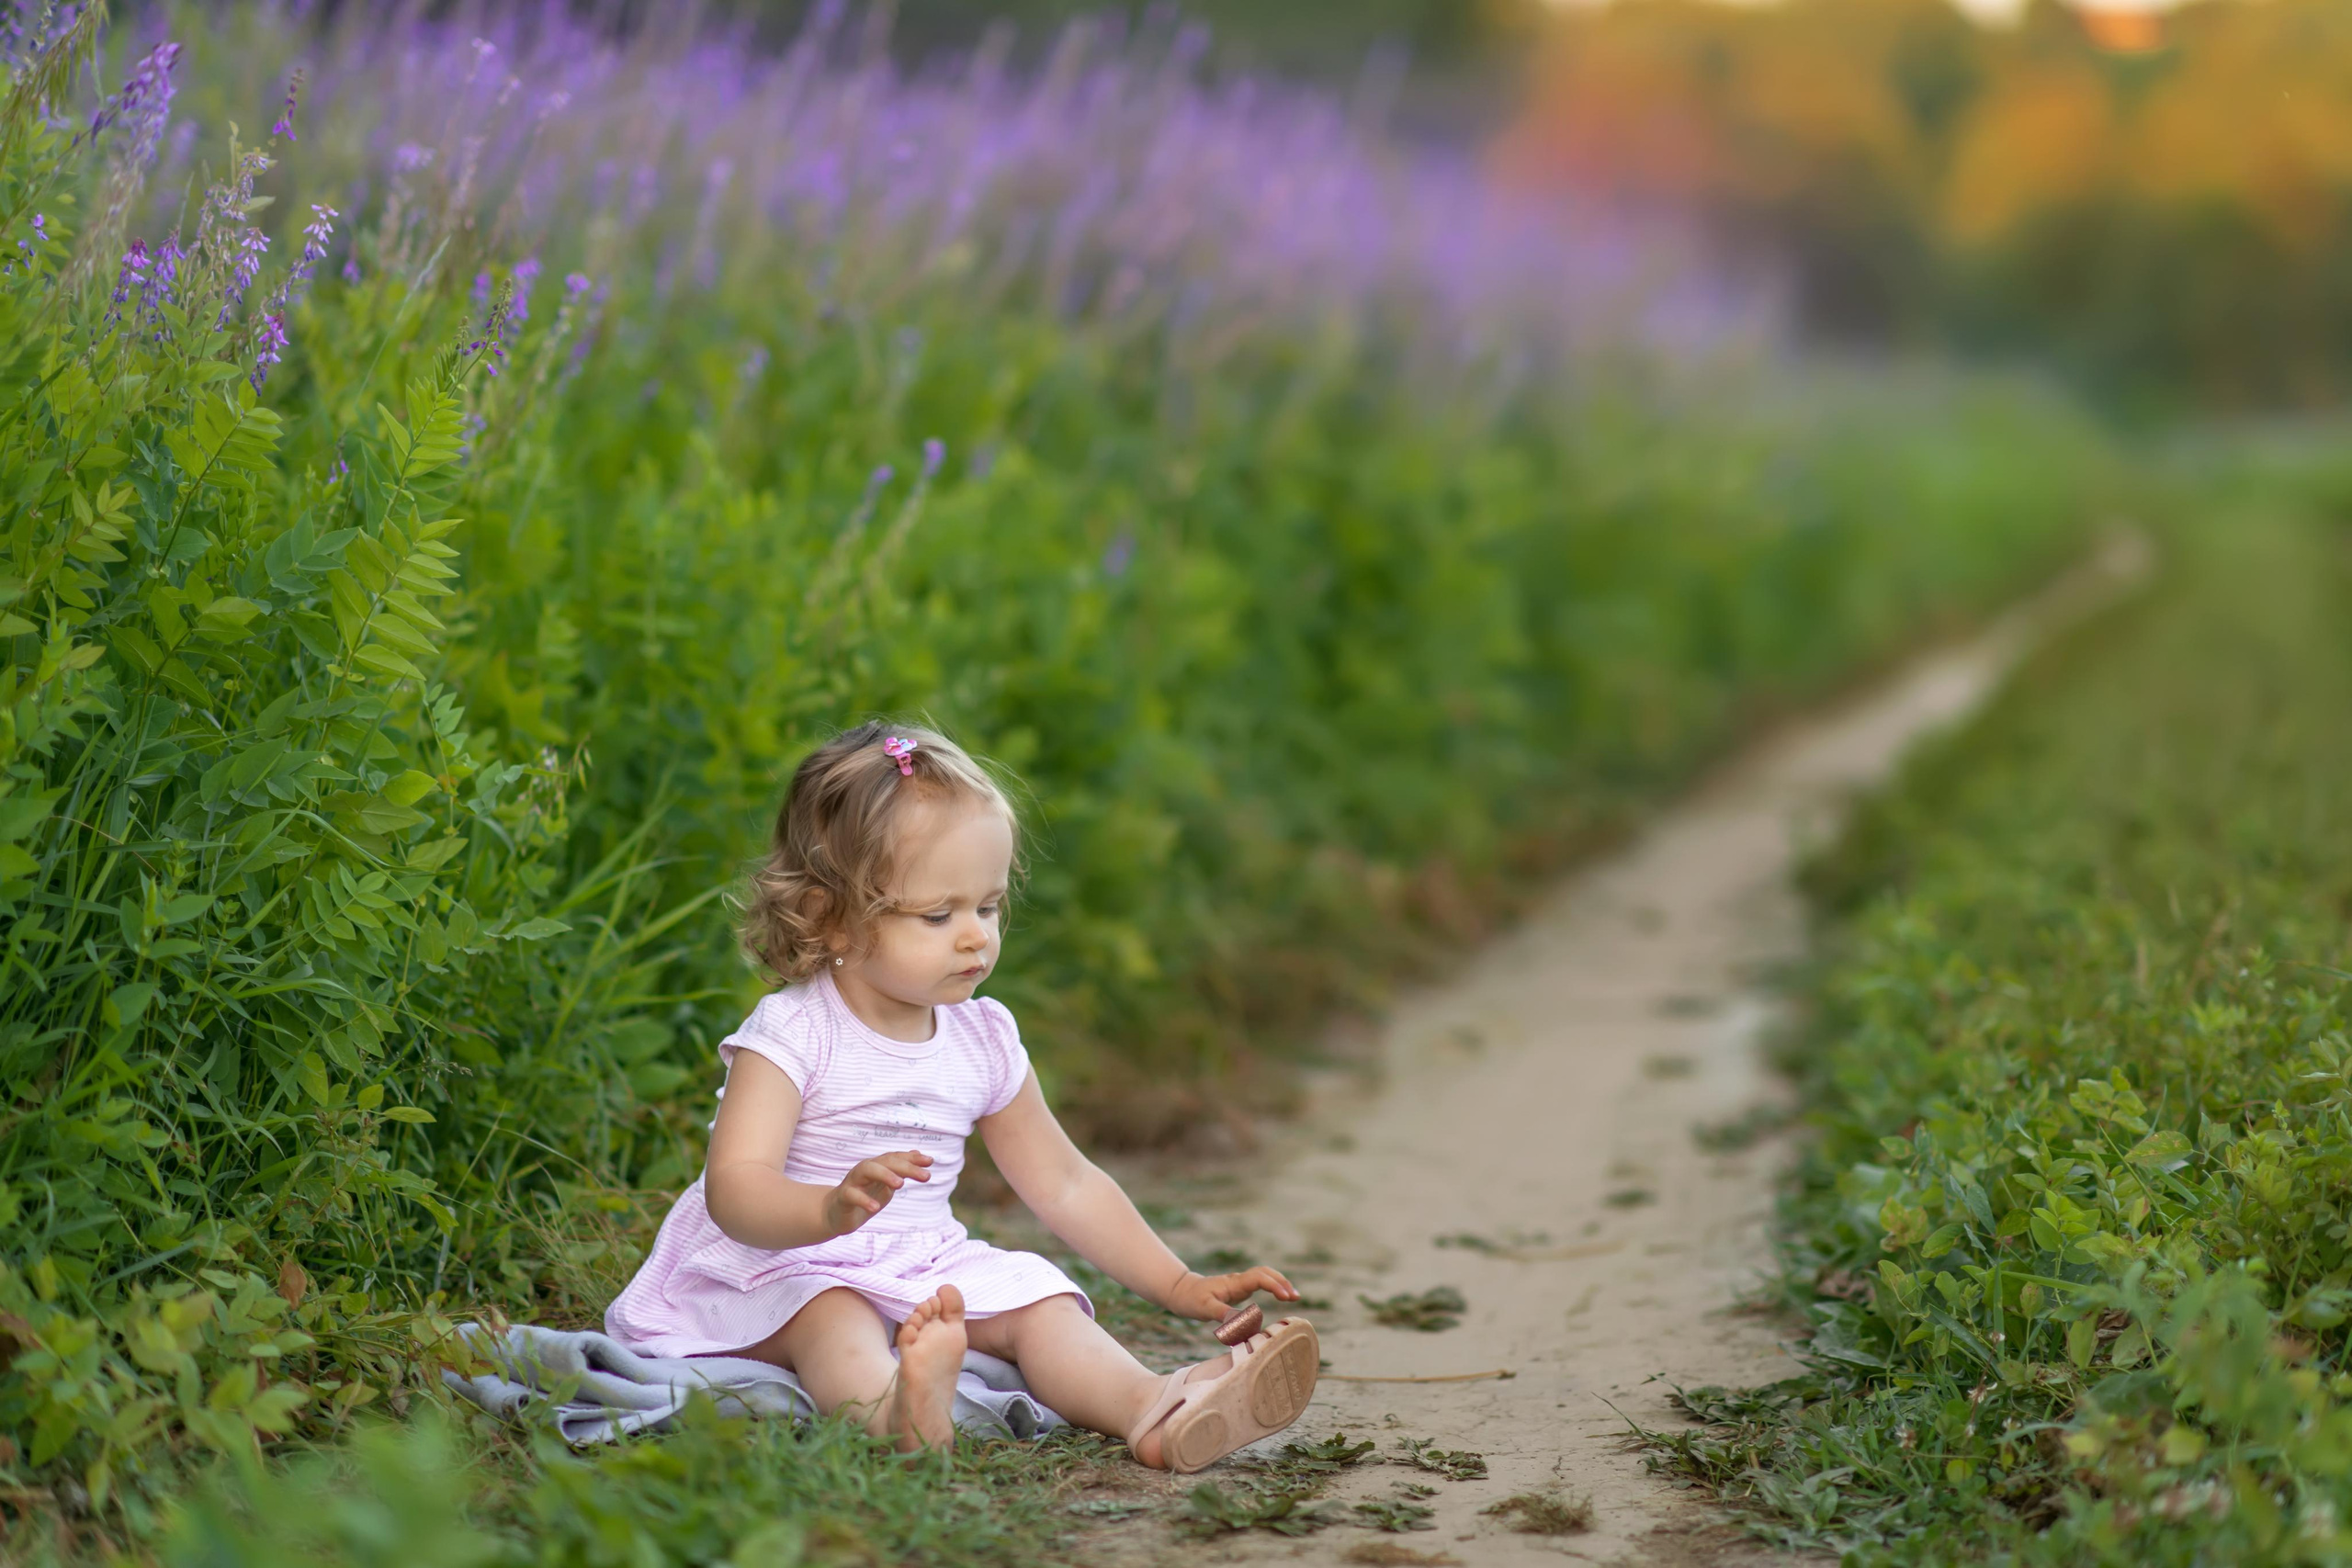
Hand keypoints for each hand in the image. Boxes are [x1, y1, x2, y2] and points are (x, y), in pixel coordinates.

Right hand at [823, 1150, 932, 1236]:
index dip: (912, 1158)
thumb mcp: (886, 1185)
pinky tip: (875, 1207)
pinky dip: (864, 1200)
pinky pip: (852, 1195)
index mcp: (877, 1166)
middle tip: (926, 1176)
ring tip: (900, 1184)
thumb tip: (919, 1154)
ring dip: (885, 1175)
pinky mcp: (843, 1197)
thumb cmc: (864, 1196)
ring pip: (867, 1170)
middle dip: (906, 1167)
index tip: (930, 1161)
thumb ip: (901, 1170)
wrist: (836, 1214)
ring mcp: (853, 1182)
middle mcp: (865, 1169)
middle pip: (885, 1161)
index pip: (896, 1158)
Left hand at [1166, 1264, 1299, 1321]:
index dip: (1274, 1285)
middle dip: (1282, 1282)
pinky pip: (1260, 1283)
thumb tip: (1242, 1322)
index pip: (1259, 1278)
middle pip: (1266, 1273)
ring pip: (1264, 1276)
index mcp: (1233, 1283)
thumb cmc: (1192, 1300)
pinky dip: (1273, 1286)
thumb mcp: (1205, 1309)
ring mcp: (1239, 1284)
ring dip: (1279, 1283)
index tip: (1286, 1296)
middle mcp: (1238, 1281)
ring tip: (1294, 1296)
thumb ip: (1224, 1314)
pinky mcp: (1239, 1289)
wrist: (1181, 1292)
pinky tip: (1281, 1295)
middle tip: (1296, 1297)